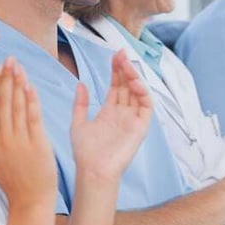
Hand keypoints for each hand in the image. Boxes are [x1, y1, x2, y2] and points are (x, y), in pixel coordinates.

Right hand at [0, 57, 56, 208]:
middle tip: (9, 59)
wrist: (29, 201)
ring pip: (15, 106)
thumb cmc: (13, 179)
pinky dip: (30, 99)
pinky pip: (31, 116)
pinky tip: (29, 85)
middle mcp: (0, 138)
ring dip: (17, 83)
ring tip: (18, 66)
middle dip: (6, 78)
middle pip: (2, 102)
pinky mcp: (35, 143)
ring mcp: (17, 141)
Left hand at [70, 49, 151, 181]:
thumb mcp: (78, 123)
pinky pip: (146, 106)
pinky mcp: (141, 127)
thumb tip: (80, 84)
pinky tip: (134, 82)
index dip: (116, 70)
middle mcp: (123, 114)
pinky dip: (143, 92)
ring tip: (126, 64)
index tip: (114, 56)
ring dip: (134, 77)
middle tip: (121, 53)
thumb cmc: (85, 152)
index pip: (116, 86)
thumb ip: (80, 104)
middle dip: (125, 69)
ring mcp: (133, 119)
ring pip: (137, 92)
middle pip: (127, 86)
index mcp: (109, 112)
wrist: (92, 171)